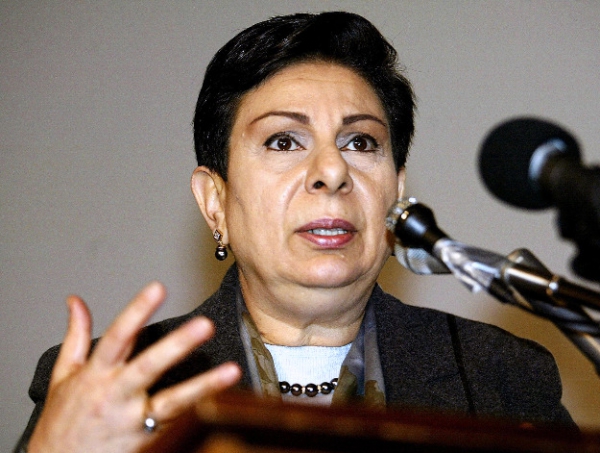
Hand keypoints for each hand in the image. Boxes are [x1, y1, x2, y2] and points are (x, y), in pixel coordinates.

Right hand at [27, 282, 241, 452]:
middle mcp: (116, 396)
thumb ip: (75, 337)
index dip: (137, 311)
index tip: (157, 288)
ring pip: (172, 403)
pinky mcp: (147, 442)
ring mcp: (132, 421)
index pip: (118, 336)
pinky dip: (198, 415)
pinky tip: (223, 404)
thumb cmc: (62, 424)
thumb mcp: (62, 377)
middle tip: (204, 325)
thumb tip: (76, 302)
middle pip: (149, 366)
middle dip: (177, 345)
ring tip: (231, 371)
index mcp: (96, 375)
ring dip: (203, 386)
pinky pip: (176, 426)